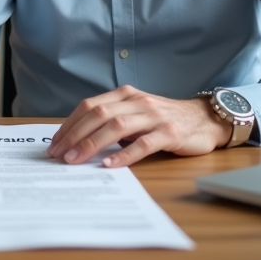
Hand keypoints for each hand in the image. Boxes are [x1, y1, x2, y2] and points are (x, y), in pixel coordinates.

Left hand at [47, 86, 230, 167]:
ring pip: (116, 127)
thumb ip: (113, 121)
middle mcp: (137, 101)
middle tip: (58, 155)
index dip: (69, 124)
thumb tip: (79, 141)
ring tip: (76, 160)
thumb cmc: (165, 119)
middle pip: (98, 115)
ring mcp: (153, 116)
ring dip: (92, 144)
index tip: (54, 143)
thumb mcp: (136, 114)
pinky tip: (109, 164)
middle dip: (74, 135)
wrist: (205, 119)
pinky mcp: (169, 132)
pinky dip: (124, 154)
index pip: (89, 106)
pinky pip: (143, 143)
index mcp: (125, 95)